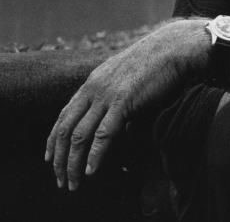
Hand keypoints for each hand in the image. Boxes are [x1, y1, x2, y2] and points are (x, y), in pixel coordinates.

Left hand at [45, 20, 202, 190]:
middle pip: (65, 129)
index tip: (52, 159)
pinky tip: (91, 171)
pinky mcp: (123, 102)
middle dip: (60, 158)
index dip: (53, 140)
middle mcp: (93, 89)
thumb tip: (121, 122)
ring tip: (73, 183)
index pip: (63, 116)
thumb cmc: (158, 64)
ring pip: (79, 135)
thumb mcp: (129, 79)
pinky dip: (95, 155)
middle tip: (61, 180)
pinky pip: (103, 134)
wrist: (175, 48)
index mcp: (92, 83)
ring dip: (73, 163)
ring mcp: (106, 95)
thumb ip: (118, 99)